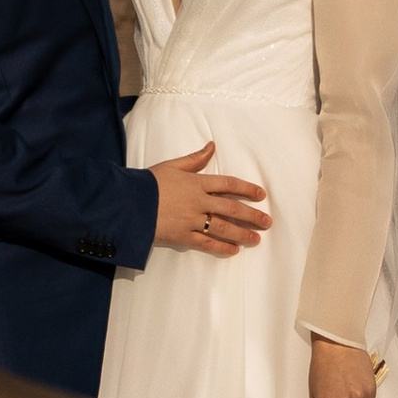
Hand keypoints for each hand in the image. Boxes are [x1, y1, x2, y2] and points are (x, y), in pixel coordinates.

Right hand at [150, 141, 269, 255]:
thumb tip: (212, 146)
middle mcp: (199, 201)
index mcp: (197, 182)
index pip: (228, 184)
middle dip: (251, 215)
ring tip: (256, 239)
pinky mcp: (183, 236)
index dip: (247, 189)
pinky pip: (206, 244)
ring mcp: (192, 220)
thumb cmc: (150, 181)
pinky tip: (233, 251)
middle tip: (267, 222)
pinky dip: (220, 248)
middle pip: (231, 208)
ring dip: (242, 234)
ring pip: (223, 228)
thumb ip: (195, 159)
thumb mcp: (172, 165)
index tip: (261, 195)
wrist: (130, 202)